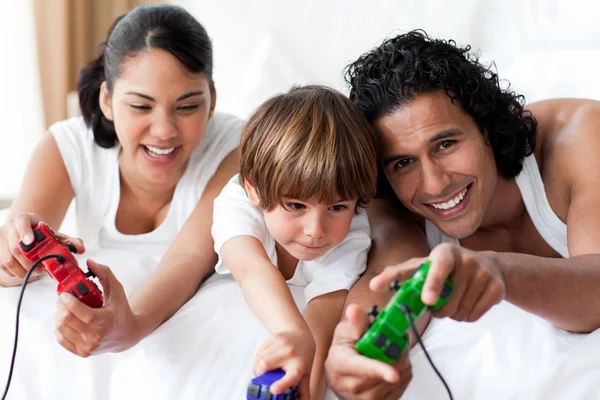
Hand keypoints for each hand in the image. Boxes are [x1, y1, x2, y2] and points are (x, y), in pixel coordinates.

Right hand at [0, 213, 84, 283]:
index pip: (22, 221)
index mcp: (25, 219)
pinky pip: (2, 265)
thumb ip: (70, 241)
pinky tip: (24, 272)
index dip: (24, 231)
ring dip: (21, 270)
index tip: (30, 242)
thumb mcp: (57, 236)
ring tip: (35, 272)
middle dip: (28, 261)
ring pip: (7, 259)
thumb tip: (81, 248)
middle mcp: (10, 227)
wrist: (28, 234)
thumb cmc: (43, 235)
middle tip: (40, 269)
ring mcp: (1, 239)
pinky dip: (13, 272)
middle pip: (14, 246)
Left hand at [54, 260, 139, 356]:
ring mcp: (89, 346)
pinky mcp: (82, 352)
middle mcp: (97, 336)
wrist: (126, 335)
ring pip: (61, 329)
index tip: (64, 294)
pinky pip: (61, 338)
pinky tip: (65, 319)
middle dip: (60, 306)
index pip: (84, 314)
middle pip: (67, 321)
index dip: (70, 303)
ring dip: (58, 315)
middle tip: (62, 299)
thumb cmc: (120, 310)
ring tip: (64, 308)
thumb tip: (90, 262)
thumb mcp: (116, 290)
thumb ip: (104, 274)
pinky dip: (59, 327)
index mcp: (107, 321)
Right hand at [253, 330, 315, 398]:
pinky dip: (257, 361)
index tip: (273, 390)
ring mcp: (282, 344)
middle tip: (262, 379)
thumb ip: (302, 392)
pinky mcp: (274, 338)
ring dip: (257, 368)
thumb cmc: (303, 359)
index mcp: (299, 366)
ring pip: (259, 359)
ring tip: (263, 371)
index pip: (291, 376)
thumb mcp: (305, 375)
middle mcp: (291, 353)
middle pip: (265, 365)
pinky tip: (263, 361)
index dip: (282, 384)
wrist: (301, 335)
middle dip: (259, 374)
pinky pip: (259, 352)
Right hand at [324, 304, 412, 399]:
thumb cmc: (343, 353)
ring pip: (400, 374)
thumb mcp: (344, 333)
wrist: (340, 377)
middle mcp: (354, 385)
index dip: (379, 370)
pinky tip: (390, 364)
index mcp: (342, 364)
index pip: (363, 368)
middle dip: (396, 351)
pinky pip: (404, 383)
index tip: (393, 374)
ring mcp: (369, 397)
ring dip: (400, 359)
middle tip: (392, 338)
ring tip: (387, 352)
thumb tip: (354, 310)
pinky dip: (402, 370)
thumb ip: (355, 322)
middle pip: (389, 369)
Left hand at [370, 243, 505, 321]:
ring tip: (453, 299)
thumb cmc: (445, 267)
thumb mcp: (423, 264)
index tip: (427, 301)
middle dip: (437, 309)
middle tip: (437, 301)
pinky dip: (466, 316)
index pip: (438, 267)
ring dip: (451, 314)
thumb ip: (400, 273)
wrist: (488, 266)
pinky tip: (467, 302)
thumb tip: (374, 284)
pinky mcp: (497, 289)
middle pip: (446, 302)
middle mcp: (467, 259)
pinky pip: (473, 316)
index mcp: (445, 252)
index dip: (432, 284)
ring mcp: (484, 274)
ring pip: (459, 312)